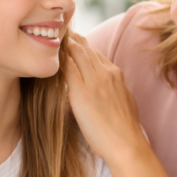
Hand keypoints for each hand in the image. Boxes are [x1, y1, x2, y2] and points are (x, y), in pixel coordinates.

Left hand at [64, 33, 147, 163]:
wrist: (126, 144)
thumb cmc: (125, 130)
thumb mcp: (125, 101)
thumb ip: (115, 90)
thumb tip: (108, 90)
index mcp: (117, 75)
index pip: (96, 53)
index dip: (82, 45)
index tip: (71, 40)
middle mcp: (107, 73)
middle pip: (85, 48)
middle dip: (72, 39)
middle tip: (57, 32)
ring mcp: (95, 81)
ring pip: (76, 53)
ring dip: (64, 44)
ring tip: (51, 38)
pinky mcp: (82, 92)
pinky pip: (67, 68)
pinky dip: (59, 59)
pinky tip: (50, 56)